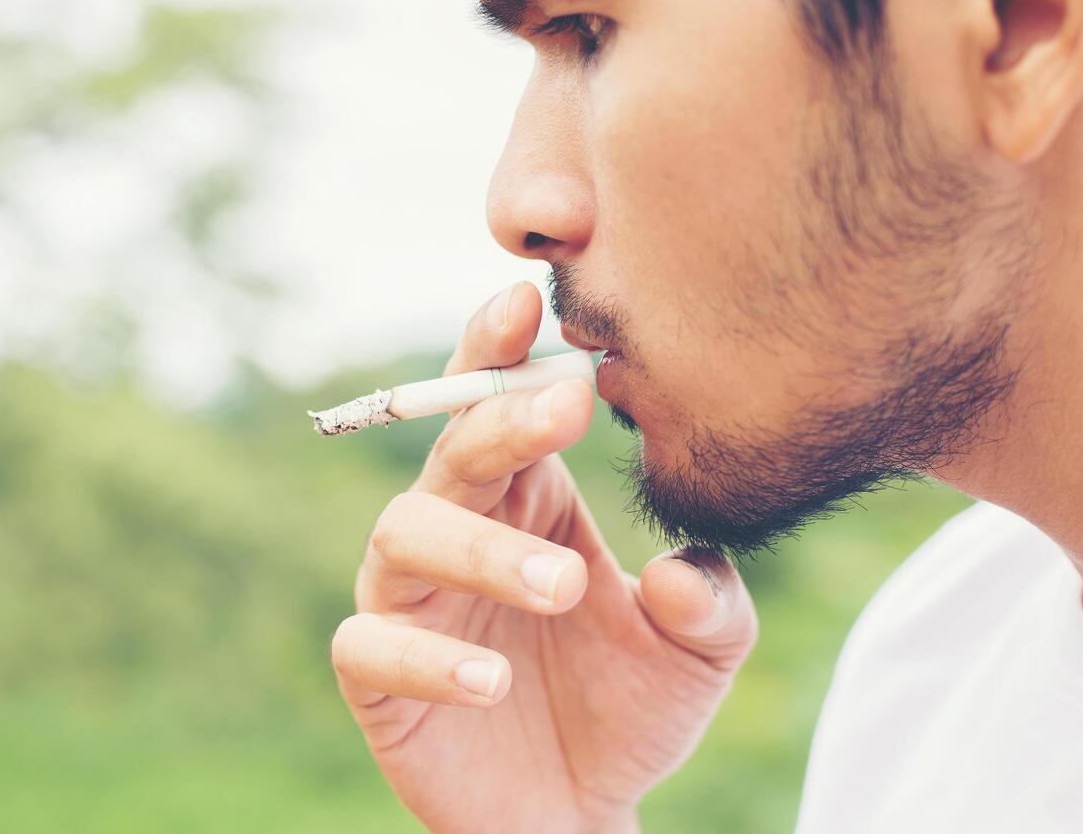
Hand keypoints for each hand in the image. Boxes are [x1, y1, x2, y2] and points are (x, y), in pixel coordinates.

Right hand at [331, 281, 757, 832]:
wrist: (580, 817)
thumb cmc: (631, 711)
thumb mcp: (701, 653)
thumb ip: (711, 602)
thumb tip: (681, 571)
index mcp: (525, 498)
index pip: (495, 406)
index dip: (498, 351)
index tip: (528, 300)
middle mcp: (456, 531)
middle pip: (452, 452)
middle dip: (499, 420)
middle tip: (565, 410)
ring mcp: (409, 601)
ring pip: (405, 534)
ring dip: (480, 547)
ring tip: (563, 584)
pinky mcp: (377, 678)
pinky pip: (372, 646)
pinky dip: (426, 659)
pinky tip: (493, 683)